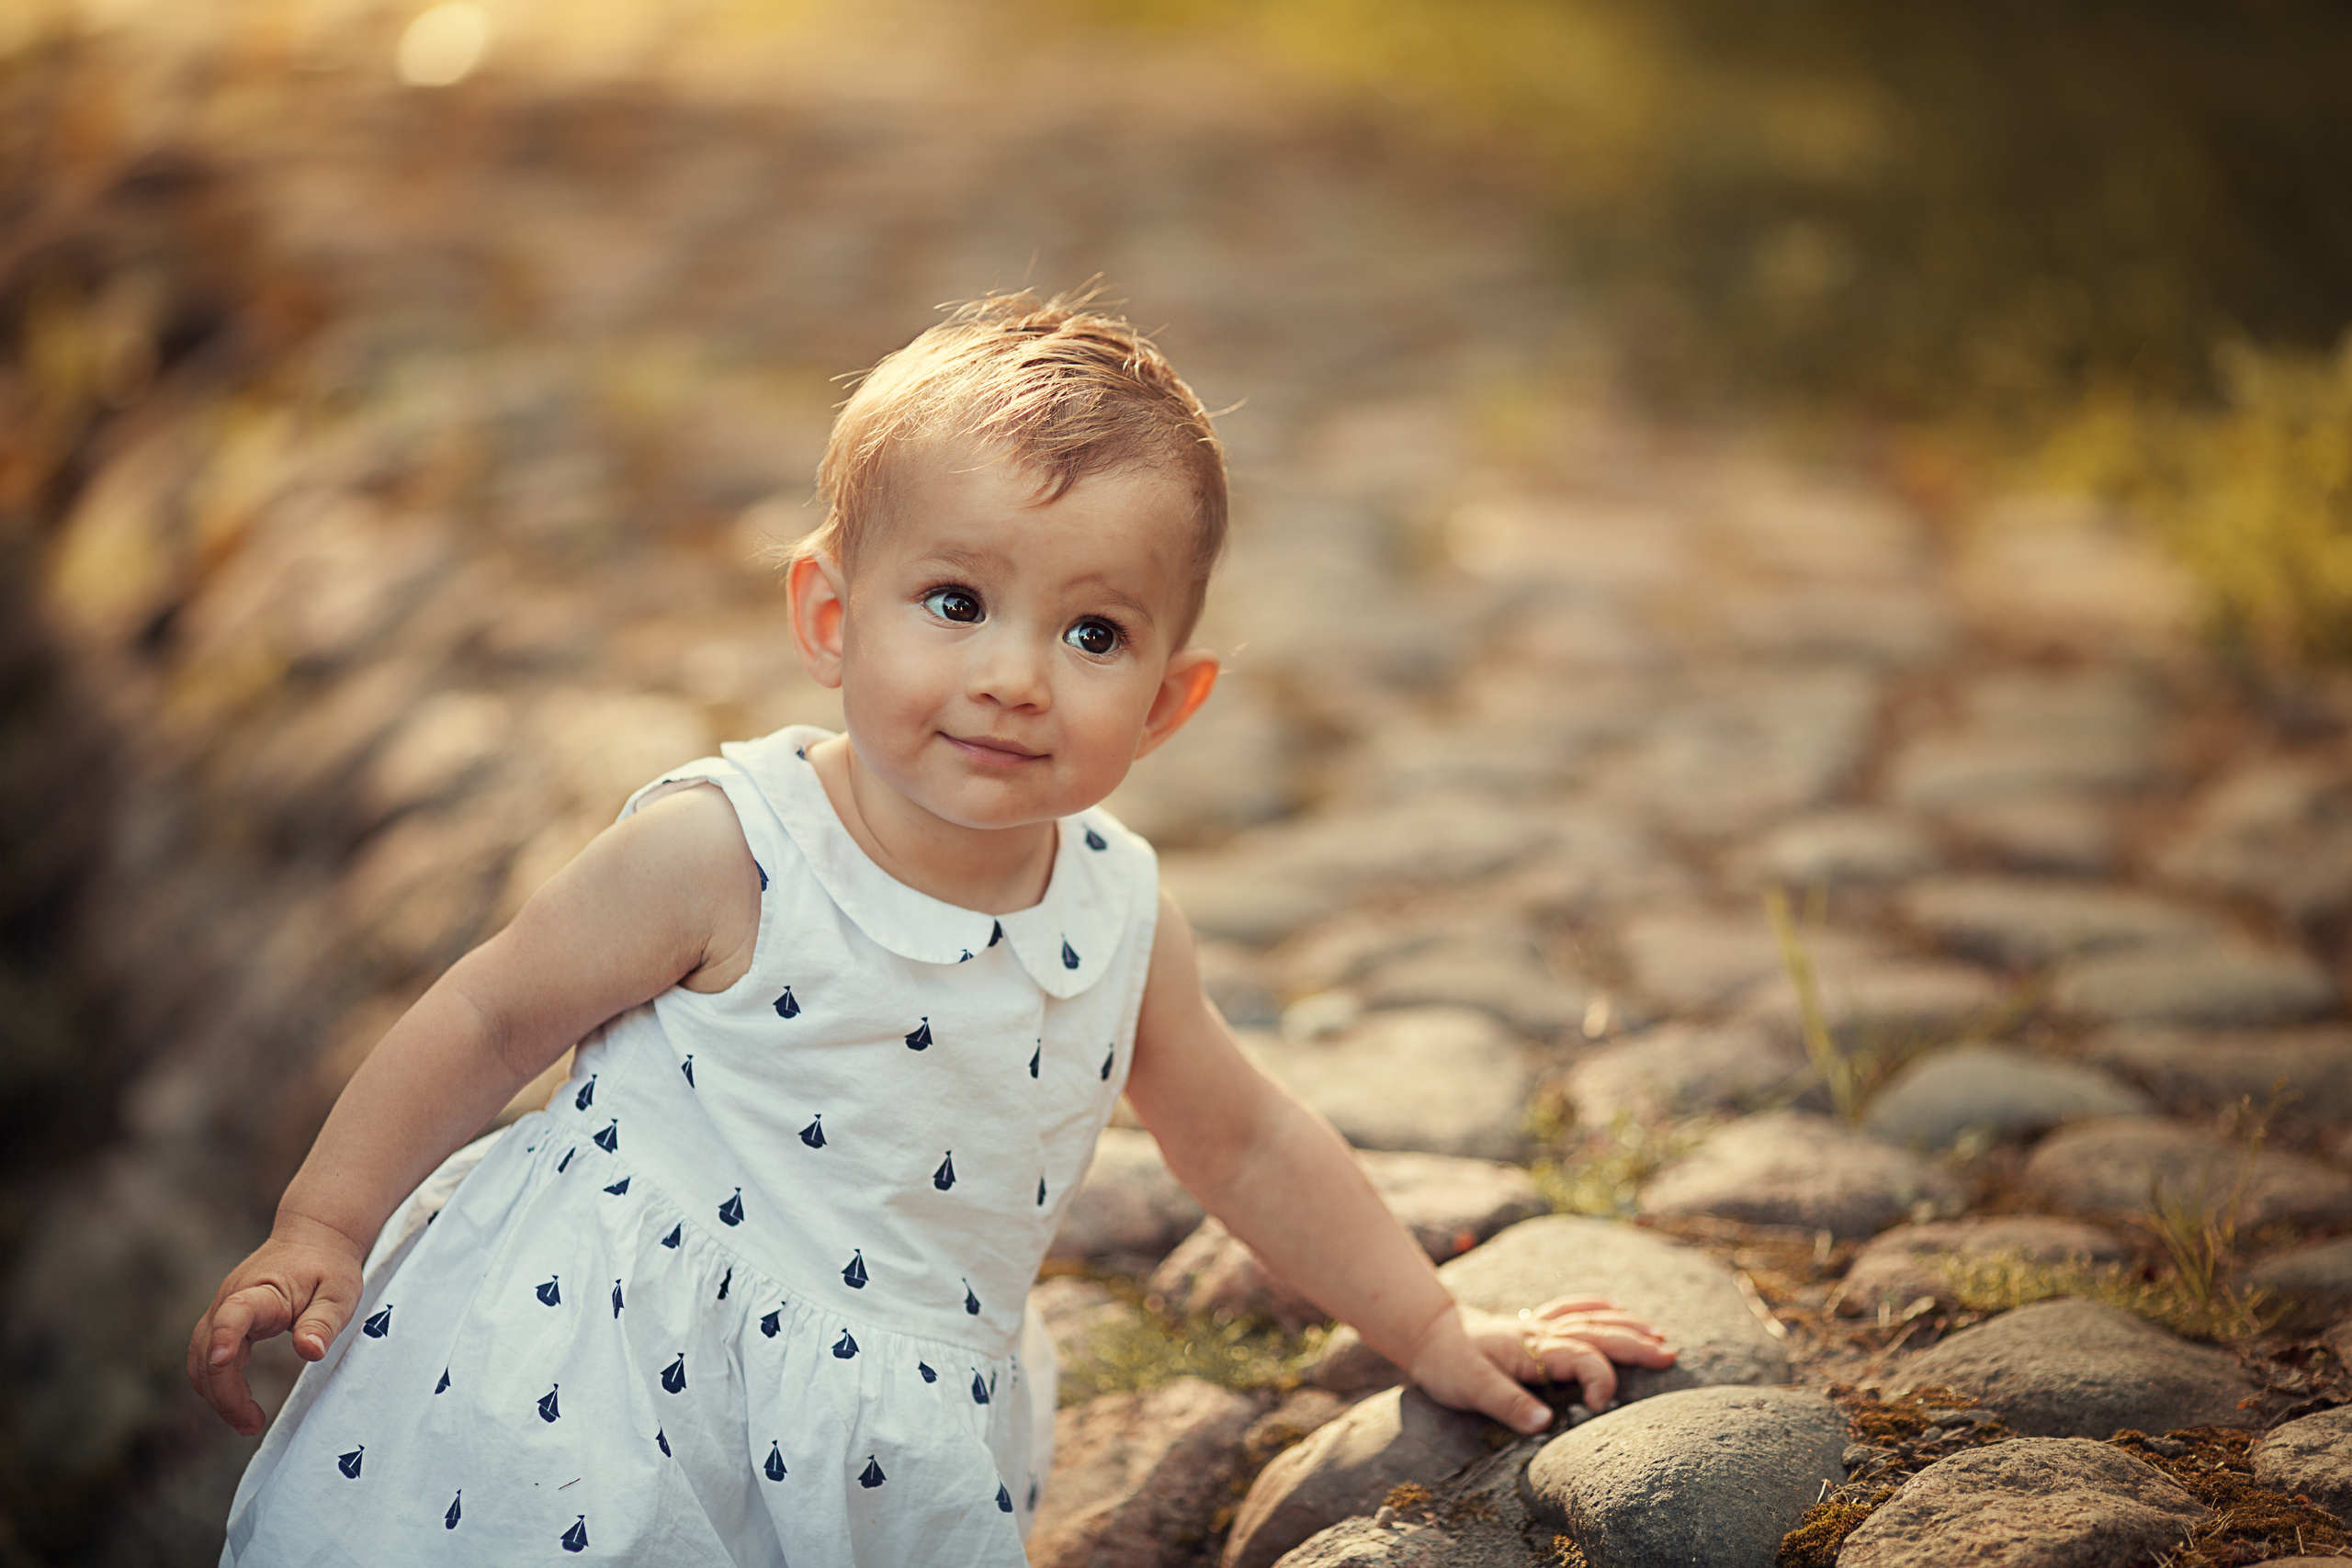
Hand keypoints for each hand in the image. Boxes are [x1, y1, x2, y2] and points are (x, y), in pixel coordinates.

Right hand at [186, 1215, 366, 1435]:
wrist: (315, 1235)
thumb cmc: (329, 1266)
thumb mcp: (340, 1293)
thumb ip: (323, 1322)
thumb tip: (310, 1352)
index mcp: (261, 1290)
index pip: (235, 1314)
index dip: (226, 1337)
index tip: (225, 1361)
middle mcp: (231, 1298)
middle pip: (210, 1349)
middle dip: (224, 1392)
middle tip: (251, 1424)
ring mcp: (223, 1308)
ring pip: (201, 1357)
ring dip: (216, 1393)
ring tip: (247, 1422)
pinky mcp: (224, 1318)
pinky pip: (207, 1355)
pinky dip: (216, 1381)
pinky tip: (237, 1403)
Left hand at [1403, 1294, 1677, 1435]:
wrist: (1425, 1331)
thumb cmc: (1447, 1361)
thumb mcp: (1470, 1387)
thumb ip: (1508, 1404)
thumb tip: (1546, 1424)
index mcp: (1532, 1347)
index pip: (1581, 1357)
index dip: (1600, 1379)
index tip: (1603, 1406)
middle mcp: (1541, 1332)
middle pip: (1597, 1333)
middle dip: (1635, 1345)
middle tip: (1669, 1356)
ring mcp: (1538, 1326)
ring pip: (1591, 1320)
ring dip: (1626, 1327)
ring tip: (1660, 1338)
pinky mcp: (1532, 1326)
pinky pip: (1572, 1310)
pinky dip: (1598, 1307)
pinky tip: (1617, 1311)